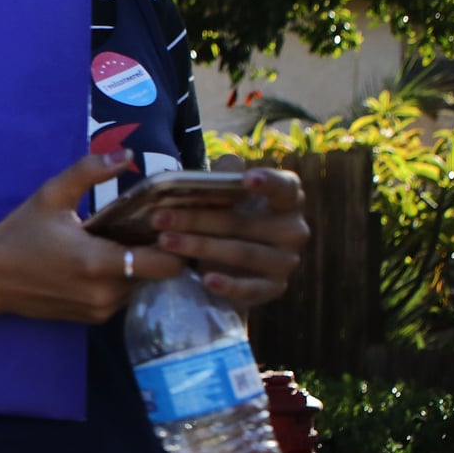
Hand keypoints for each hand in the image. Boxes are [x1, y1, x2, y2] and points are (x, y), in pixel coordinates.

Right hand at [0, 150, 186, 322]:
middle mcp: (105, 293)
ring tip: (119, 244)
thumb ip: (89, 171)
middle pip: (158, 275)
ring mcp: (100, 310)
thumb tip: (126, 153)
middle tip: (141, 229)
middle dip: (155, 253)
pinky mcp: (93, 319)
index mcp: (99, 263)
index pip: (166, 264)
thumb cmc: (20, 234)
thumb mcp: (51, 195)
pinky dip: (122, 281)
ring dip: (138, 268)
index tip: (165, 224)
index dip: (174, 244)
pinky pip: (124, 298)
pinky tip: (102, 263)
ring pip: (142, 287)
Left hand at [150, 162, 308, 306]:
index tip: (246, 179)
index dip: (267, 182)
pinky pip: (250, 288)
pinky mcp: (274, 287)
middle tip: (160, 217)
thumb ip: (226, 177)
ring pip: (241, 253)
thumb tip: (224, 164)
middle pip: (244, 223)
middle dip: (198, 219)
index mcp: (287, 200)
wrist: (233, 265)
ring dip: (200, 247)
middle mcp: (293, 230)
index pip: (284, 187)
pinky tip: (205, 279)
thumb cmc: (230, 218)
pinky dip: (228, 285)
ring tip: (165, 242)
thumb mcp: (226, 195)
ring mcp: (285, 261)